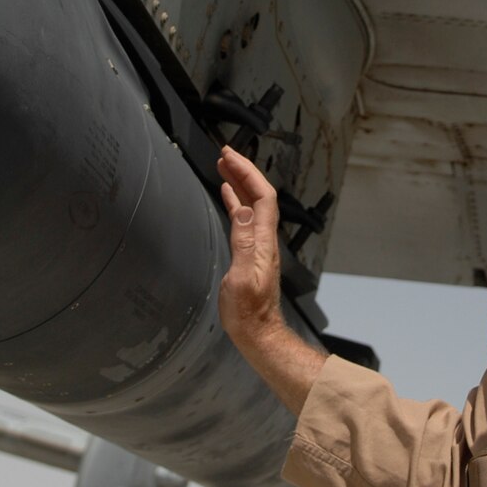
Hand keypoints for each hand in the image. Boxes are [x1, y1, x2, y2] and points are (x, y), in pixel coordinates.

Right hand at [217, 146, 327, 412]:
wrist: (257, 333)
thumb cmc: (248, 313)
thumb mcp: (241, 278)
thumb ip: (243, 244)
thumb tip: (242, 211)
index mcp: (263, 241)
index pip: (262, 196)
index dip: (247, 172)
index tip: (230, 155)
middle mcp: (264, 239)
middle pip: (258, 196)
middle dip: (243, 171)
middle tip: (224, 153)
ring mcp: (258, 246)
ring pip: (251, 205)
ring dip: (239, 183)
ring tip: (223, 166)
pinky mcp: (250, 254)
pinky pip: (244, 219)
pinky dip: (235, 202)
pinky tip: (226, 195)